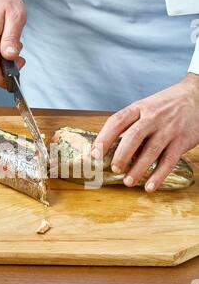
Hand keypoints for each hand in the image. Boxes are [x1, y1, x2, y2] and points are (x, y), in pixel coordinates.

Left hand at [92, 73, 198, 191]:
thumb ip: (129, 125)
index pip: (117, 121)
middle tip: (114, 169)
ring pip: (151, 151)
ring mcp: (168, 130)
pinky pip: (169, 161)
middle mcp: (153, 118)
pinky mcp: (182, 141)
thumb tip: (109, 149)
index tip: (94, 154)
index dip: (104, 138)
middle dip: (121, 155)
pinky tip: (149, 187)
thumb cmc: (164, 106)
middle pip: (133, 136)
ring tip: (128, 182)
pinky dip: (158, 176)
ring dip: (138, 169)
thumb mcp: (145, 107)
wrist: (196, 96)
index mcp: (139, 108)